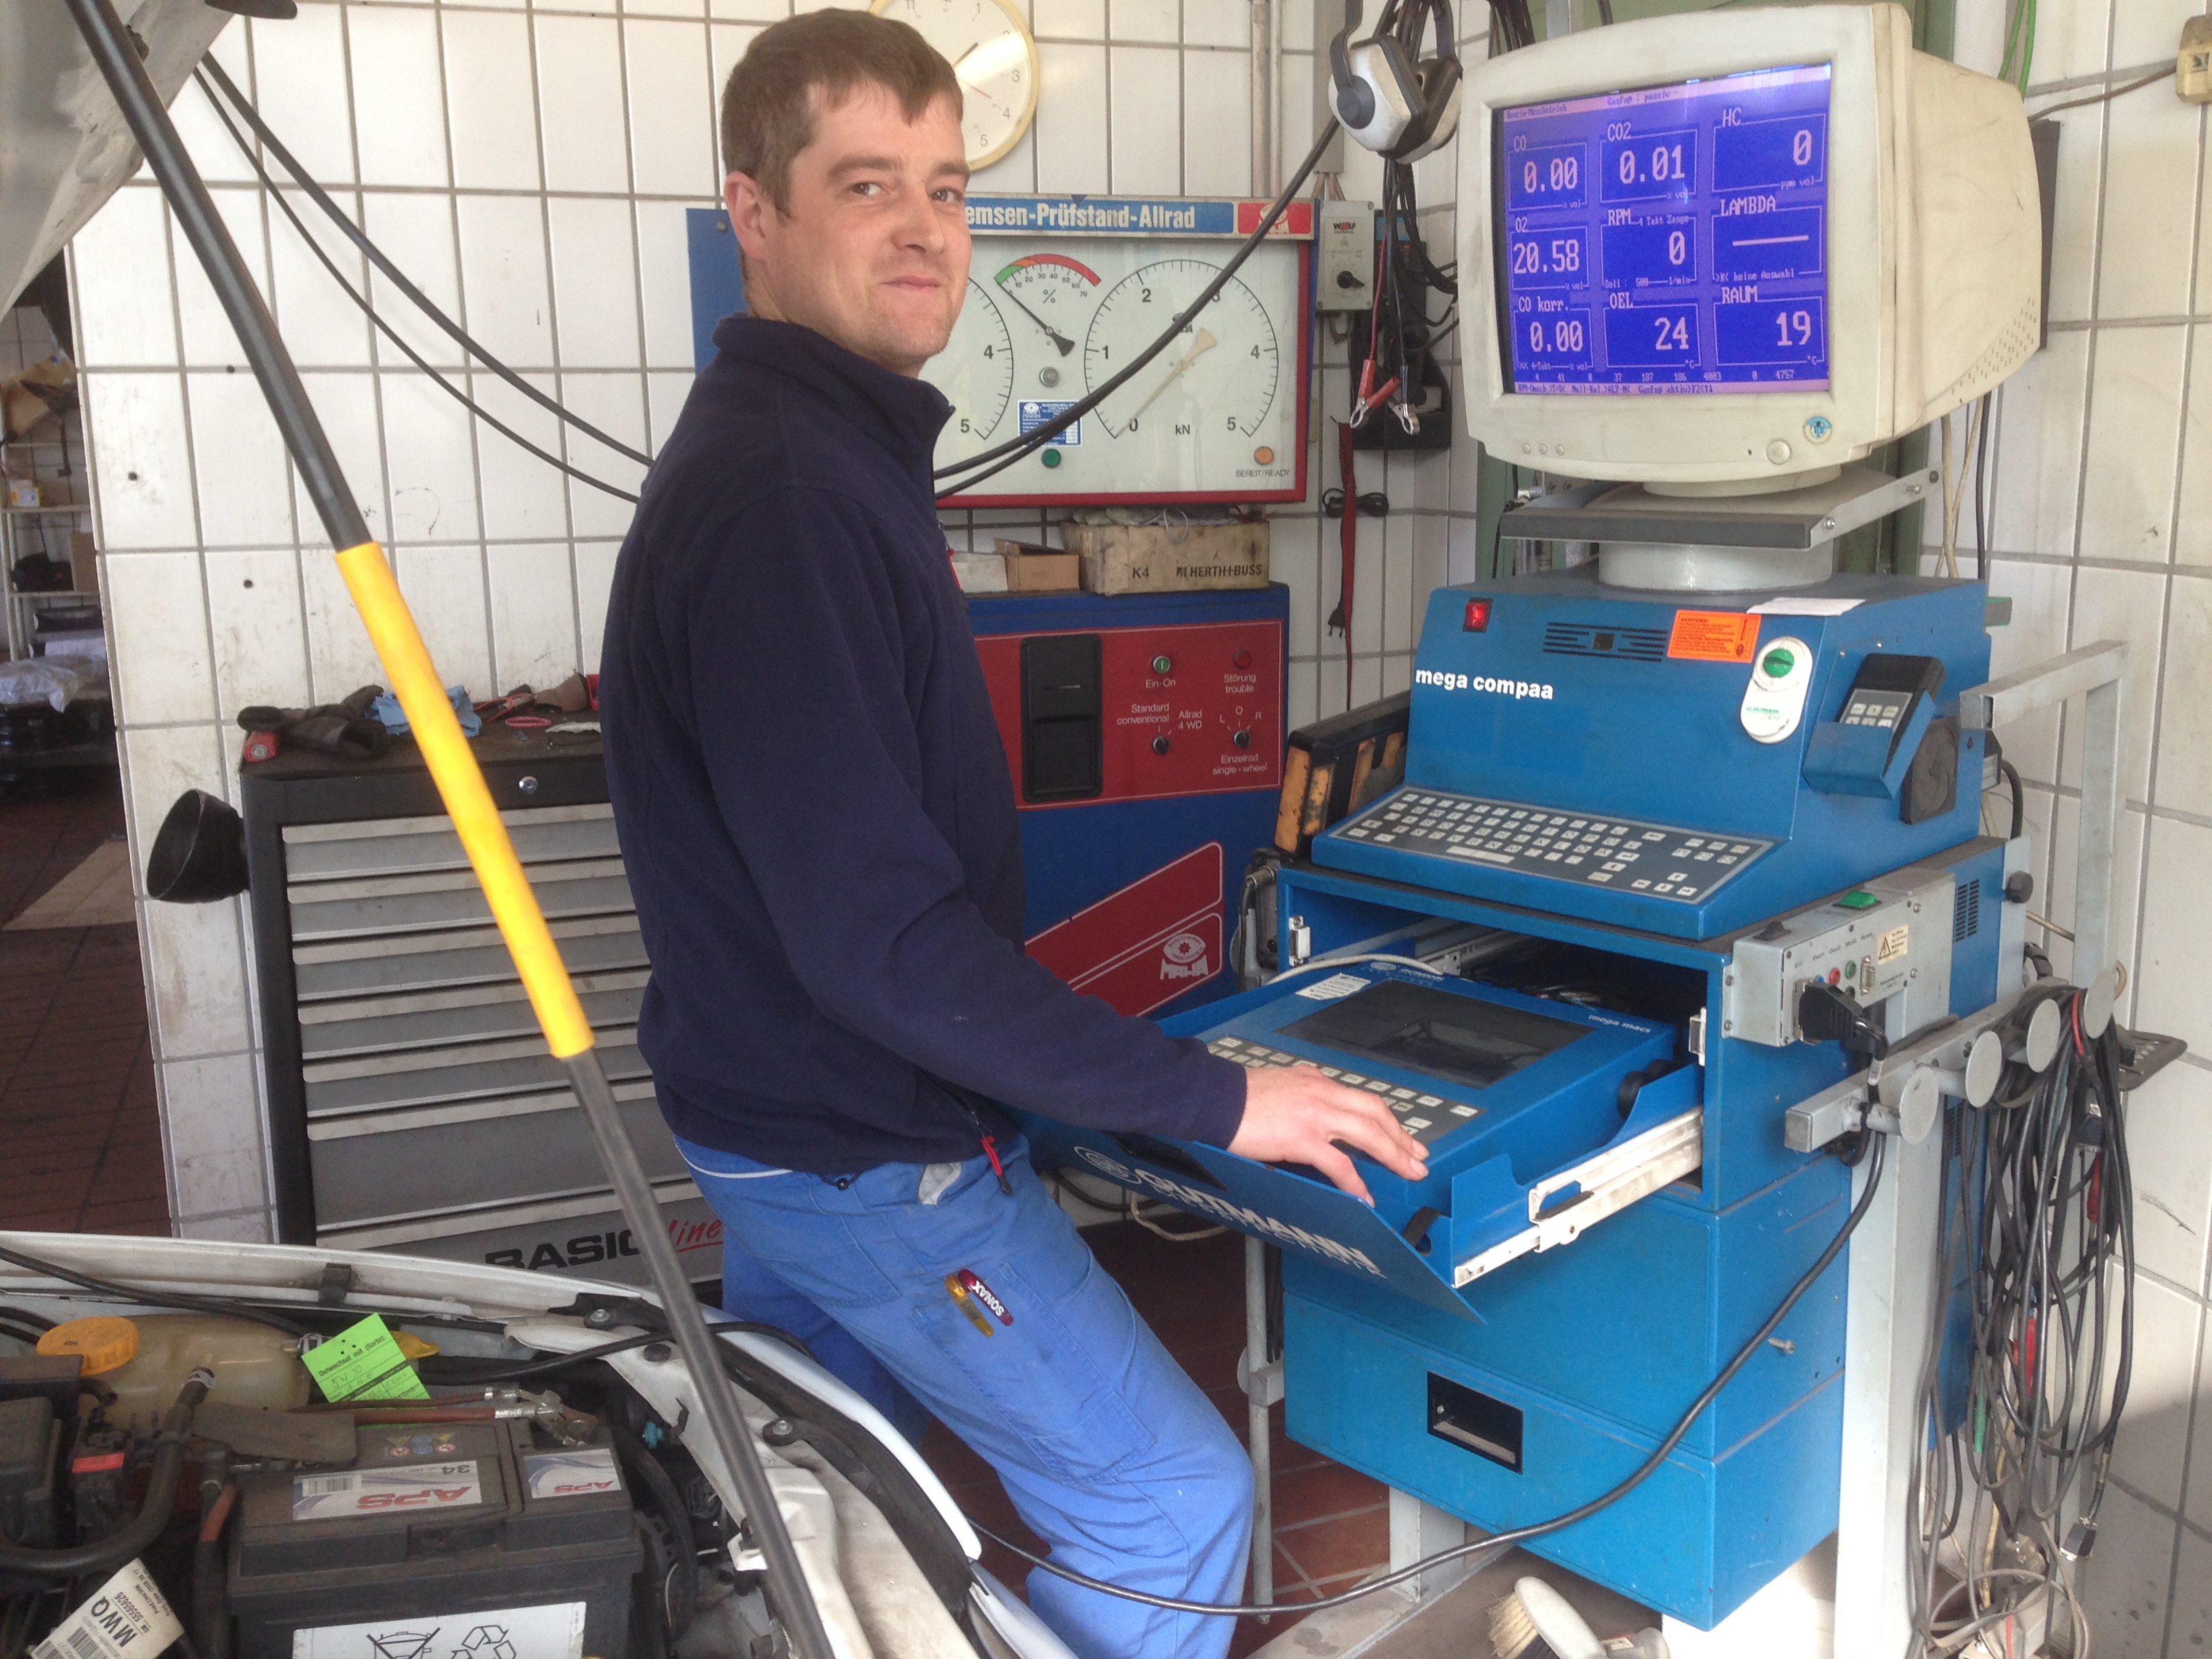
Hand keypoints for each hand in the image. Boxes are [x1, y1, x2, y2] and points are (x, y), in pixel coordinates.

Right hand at [1228, 1063, 1428, 1204]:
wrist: (1213, 1097)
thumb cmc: (1237, 1095)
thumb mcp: (1279, 1083)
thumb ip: (1302, 1088)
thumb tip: (1314, 1095)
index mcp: (1316, 1081)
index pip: (1363, 1100)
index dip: (1388, 1120)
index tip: (1403, 1135)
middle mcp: (1322, 1093)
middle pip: (1376, 1113)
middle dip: (1402, 1137)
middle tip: (1420, 1157)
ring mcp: (1314, 1115)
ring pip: (1368, 1133)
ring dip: (1393, 1155)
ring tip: (1409, 1172)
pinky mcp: (1301, 1138)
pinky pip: (1339, 1163)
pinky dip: (1356, 1182)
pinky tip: (1365, 1196)